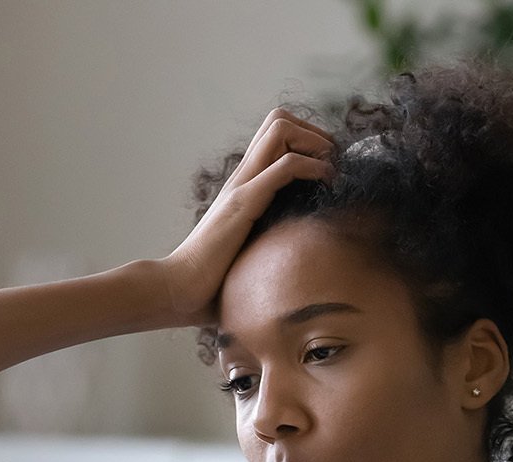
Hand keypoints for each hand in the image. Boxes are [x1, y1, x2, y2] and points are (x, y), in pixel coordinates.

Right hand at [160, 109, 335, 327]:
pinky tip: (326, 184)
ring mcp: (241, 186)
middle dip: (315, 133)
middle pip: (278, 120)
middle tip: (332, 163)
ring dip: (315, 143)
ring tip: (331, 170)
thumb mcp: (250, 249)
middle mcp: (241, 176)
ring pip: (281, 130)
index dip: (307, 139)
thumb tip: (293, 259)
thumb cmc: (213, 279)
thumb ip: (268, 240)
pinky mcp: (244, 203)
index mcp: (243, 184)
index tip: (328, 166)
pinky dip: (314, 167)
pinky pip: (285, 167)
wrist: (179, 289)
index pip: (274, 134)